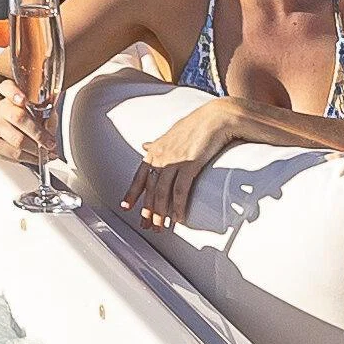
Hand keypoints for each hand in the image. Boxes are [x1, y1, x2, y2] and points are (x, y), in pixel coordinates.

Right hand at [0, 83, 58, 172]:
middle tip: (50, 142)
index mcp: (11, 94)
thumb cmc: (29, 119)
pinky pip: (13, 154)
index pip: (7, 88)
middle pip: (18, 117)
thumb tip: (51, 124)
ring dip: (36, 149)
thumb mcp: (42, 112)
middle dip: (38, 133)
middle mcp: (1, 108)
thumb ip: (48, 114)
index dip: (14, 93)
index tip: (22, 100)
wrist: (10, 130)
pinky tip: (36, 157)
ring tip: (46, 152)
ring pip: (17, 140)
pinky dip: (29, 158)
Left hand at [126, 89, 242, 220]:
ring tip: (161, 226)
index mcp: (156, 149)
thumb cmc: (198, 124)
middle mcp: (162, 155)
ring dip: (161, 213)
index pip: (140, 175)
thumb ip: (158, 143)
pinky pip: (180, 191)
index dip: (132, 193)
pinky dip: (178, 206)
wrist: (217, 116)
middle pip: (150, 188)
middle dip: (147, 210)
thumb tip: (144, 145)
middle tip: (148, 225)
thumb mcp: (171, 132)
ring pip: (162, 192)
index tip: (126, 207)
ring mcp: (174, 160)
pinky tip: (178, 217)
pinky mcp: (190, 164)